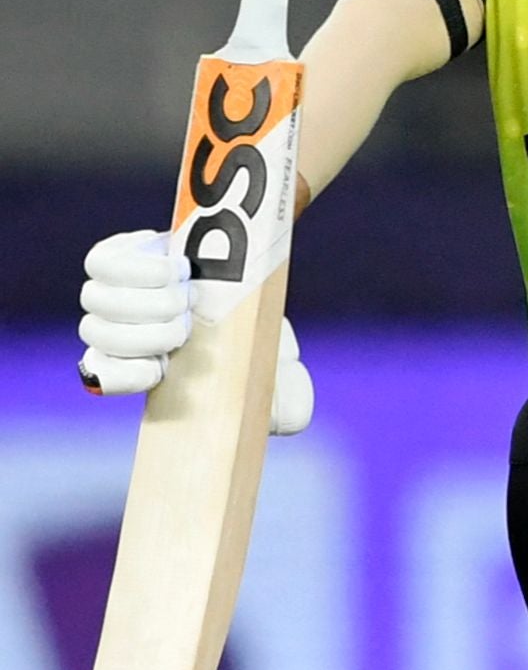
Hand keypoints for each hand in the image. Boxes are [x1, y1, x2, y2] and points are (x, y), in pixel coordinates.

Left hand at [77, 231, 310, 432]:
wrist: (255, 285)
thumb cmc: (264, 343)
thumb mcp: (285, 385)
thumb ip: (287, 410)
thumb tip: (276, 413)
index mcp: (145, 370)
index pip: (102, 377)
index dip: (126, 373)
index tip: (163, 368)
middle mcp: (119, 333)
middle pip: (99, 334)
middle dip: (152, 329)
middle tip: (192, 319)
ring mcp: (112, 294)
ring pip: (98, 299)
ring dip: (150, 296)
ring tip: (190, 290)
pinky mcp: (116, 256)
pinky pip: (102, 262)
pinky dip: (139, 264)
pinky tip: (176, 266)